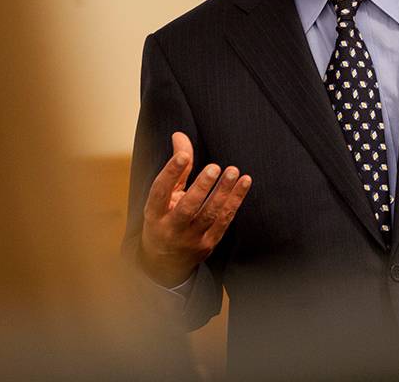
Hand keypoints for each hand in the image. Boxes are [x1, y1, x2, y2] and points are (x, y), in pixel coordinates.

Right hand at [138, 131, 252, 287]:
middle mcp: (171, 228)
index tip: (184, 156)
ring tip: (233, 171)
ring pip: (209, 215)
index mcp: (154, 214)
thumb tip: (180, 135)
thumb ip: (176, 167)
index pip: (160, 192)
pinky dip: (235, 201)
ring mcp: (191, 238)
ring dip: (223, 193)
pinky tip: (244, 183)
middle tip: (215, 167)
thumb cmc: (165, 219)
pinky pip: (224, 221)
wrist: (165, 263)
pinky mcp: (208, 243)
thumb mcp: (164, 196)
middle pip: (187, 208)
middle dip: (202, 187)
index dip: (171, 172)